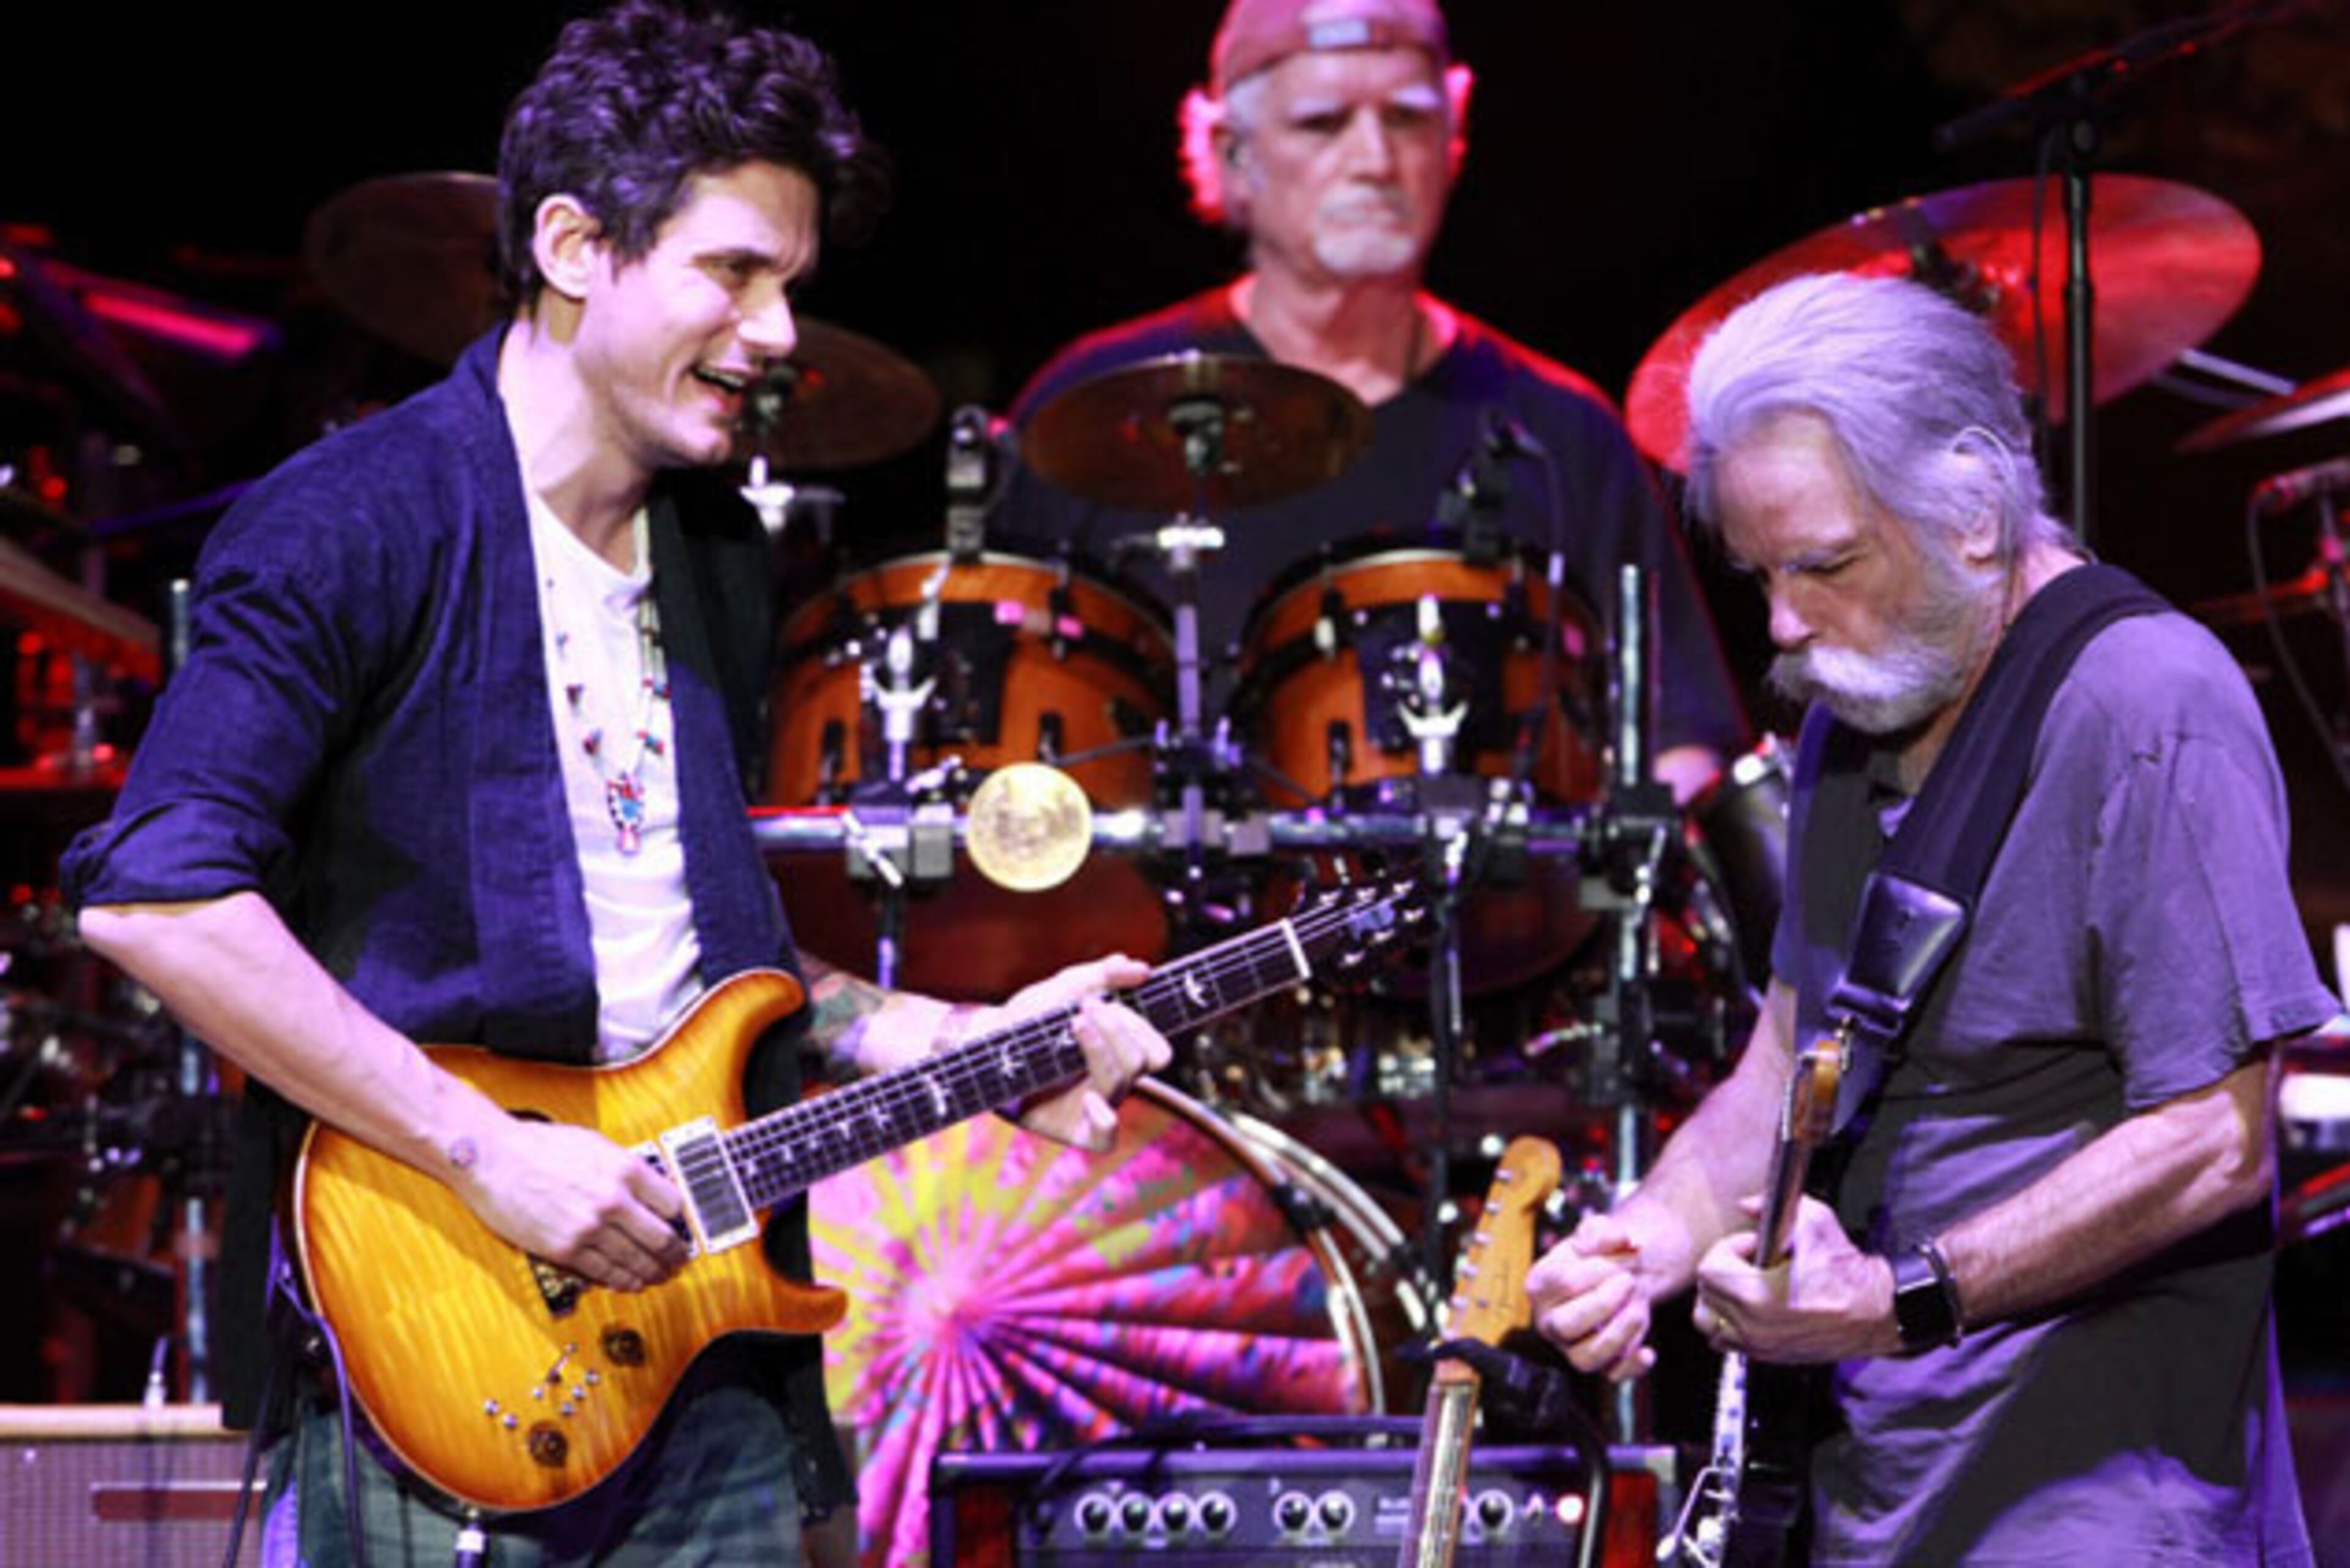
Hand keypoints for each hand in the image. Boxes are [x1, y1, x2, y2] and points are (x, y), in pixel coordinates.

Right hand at [448, 1116, 690, 1292]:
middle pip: (661, 1238)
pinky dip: (623, 1280)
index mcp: (625, 1168)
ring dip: (652, 1272)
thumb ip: (625, 1168)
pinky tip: (631, 1283)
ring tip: (660, 1276)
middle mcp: (613, 1199)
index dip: (679, 1220)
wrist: (492, 1158)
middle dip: (674, 1254)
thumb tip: (650, 1188)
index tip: (680, 1227)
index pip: (673, 1204)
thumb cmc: (538, 1146)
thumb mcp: (596, 1144)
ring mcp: (589, 1227)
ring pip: (635, 1260)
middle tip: (679, 1260)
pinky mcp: (565, 1249)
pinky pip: (604, 1272)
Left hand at [988, 954, 1170, 1151]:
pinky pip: (1105, 1138)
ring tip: (1075, 1024)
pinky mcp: (1071, 1127)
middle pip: (1141, 1063)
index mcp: (1117, 1052)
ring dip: (1101, 1051)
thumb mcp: (1064, 987)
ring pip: (1120, 1085)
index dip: (1144, 1029)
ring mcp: (1093, 1104)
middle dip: (1119, 1030)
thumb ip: (1102, 975)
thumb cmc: (1027, 1018)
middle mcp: (1110, 1079)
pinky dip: (1105, 1120)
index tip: (1111, 1002)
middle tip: (1086, 1008)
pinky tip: (1089, 1101)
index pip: (1155, 1050)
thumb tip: (1141, 969)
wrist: (984, 1045)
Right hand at [1529, 1211, 1656, 1381]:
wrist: (1617, 1275)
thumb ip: (1603, 1231)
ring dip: (1619, 1333)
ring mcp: (1571, 1346)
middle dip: (1603, 1304)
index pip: (1562, 1283)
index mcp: (1540, 1286)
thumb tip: (1622, 1239)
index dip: (1597, 1270)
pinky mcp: (1598, 1363)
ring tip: (1638, 1309)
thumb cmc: (1600, 1255)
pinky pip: (1611, 1375)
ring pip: (1586, 1357)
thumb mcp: (1597, 1232)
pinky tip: (1648, 1350)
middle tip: (1629, 1281)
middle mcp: (1549, 1321)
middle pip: (1565, 1325)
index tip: (1620, 1257)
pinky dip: (1631, 1366)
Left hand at [1690, 1195, 1898, 1364]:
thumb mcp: (1814, 1221)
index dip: (1728, 1249)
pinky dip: (1730, 1325)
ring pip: (1709, 1324)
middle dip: (1722, 1272)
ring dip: (1718, 1301)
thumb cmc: (1847, 1271)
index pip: (1708, 1269)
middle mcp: (1752, 1326)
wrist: (1876, 1311)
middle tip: (1749, 1263)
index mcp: (1756, 1296)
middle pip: (1705, 1295)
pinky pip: (1727, 1342)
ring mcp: (1759, 1345)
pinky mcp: (1768, 1356)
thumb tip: (1746, 1205)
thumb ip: (1769, 1207)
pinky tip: (1751, 1308)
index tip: (1752, 1245)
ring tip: (1742, 1286)